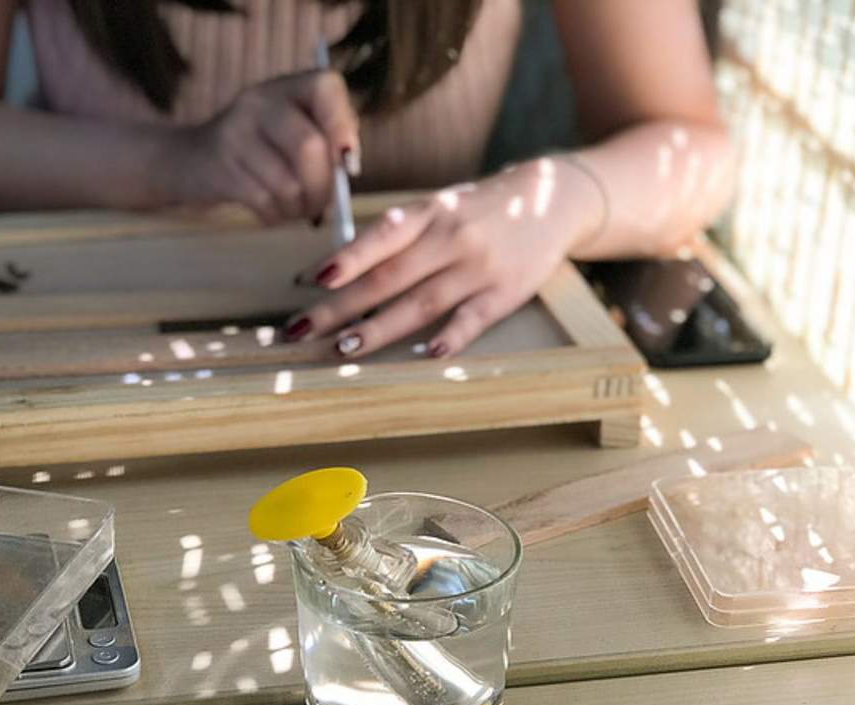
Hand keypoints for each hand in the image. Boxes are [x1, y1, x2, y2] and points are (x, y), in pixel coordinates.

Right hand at [160, 70, 359, 223]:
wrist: (191, 160)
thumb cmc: (264, 151)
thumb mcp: (297, 131)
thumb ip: (329, 140)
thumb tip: (349, 165)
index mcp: (290, 87)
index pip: (325, 89)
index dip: (343, 127)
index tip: (349, 163)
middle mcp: (260, 100)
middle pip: (308, 147)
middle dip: (323, 187)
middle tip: (322, 203)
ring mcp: (236, 131)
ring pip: (288, 183)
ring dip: (299, 207)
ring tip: (294, 206)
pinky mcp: (221, 166)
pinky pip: (264, 201)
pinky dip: (276, 215)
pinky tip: (272, 210)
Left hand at [285, 158, 601, 356]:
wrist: (552, 200)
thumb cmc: (479, 208)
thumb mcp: (439, 205)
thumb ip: (397, 234)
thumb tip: (337, 268)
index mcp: (429, 212)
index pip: (382, 238)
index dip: (348, 259)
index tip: (313, 279)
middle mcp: (450, 238)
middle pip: (389, 278)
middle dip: (342, 307)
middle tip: (302, 330)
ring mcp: (478, 268)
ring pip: (422, 302)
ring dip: (380, 328)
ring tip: (345, 348)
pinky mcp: (505, 293)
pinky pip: (473, 319)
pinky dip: (451, 336)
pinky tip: (427, 354)